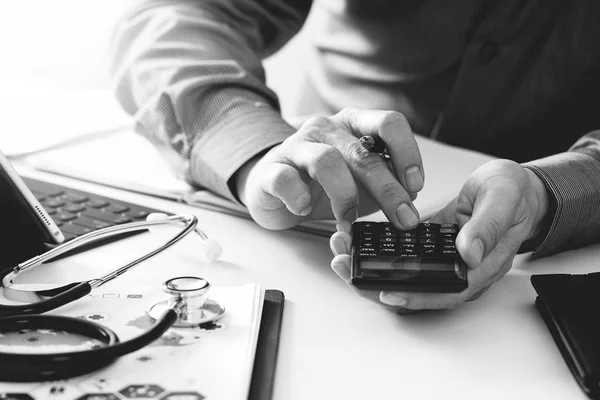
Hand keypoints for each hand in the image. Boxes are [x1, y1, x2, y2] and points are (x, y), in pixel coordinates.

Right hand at [235, 108, 424, 229]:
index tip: (415, 186)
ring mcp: (296, 146)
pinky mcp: (271, 169)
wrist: (273, 188)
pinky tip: (304, 210)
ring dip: (345, 196)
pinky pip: (286, 180)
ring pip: (327, 161)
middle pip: (362, 153)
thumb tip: (410, 195)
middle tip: (403, 219)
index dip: (408, 153)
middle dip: (388, 190)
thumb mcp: (360, 181)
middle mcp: (326, 129)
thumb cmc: (321, 184)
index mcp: (354, 125)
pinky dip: (299, 199)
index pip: (389, 123)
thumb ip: (385, 182)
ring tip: (347, 220)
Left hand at [330, 159, 550, 312]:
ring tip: (342, 253)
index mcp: (480, 267)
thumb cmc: (513, 194)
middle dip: (376, 283)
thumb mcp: (503, 199)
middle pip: (415, 291)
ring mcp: (443, 261)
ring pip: (403, 277)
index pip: (444, 293)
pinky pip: (402, 257)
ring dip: (370, 269)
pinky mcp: (430, 248)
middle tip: (344, 265)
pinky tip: (357, 241)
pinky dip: (378, 252)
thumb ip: (487, 226)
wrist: (514, 188)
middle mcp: (459, 271)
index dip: (414, 297)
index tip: (384, 292)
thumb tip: (469, 253)